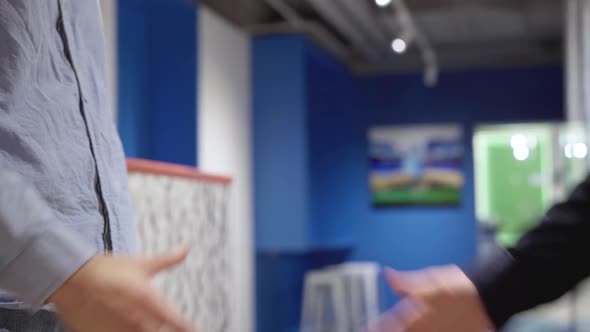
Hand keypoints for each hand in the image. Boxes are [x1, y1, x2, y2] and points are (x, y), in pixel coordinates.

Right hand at [49, 246, 194, 331]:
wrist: (71, 277)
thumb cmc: (107, 269)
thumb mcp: (140, 263)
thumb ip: (167, 260)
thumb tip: (186, 248)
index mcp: (148, 299)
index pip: (176, 320)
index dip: (188, 327)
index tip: (195, 329)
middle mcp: (135, 318)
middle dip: (165, 330)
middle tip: (166, 325)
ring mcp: (117, 330)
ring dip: (146, 331)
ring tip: (143, 325)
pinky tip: (126, 328)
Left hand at [365, 265, 493, 331]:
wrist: (488, 295)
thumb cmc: (457, 285)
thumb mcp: (430, 278)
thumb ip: (406, 281)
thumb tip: (387, 273)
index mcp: (417, 309)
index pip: (391, 321)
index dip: (376, 326)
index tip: (364, 328)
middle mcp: (425, 325)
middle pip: (402, 330)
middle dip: (388, 330)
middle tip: (370, 331)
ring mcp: (437, 331)